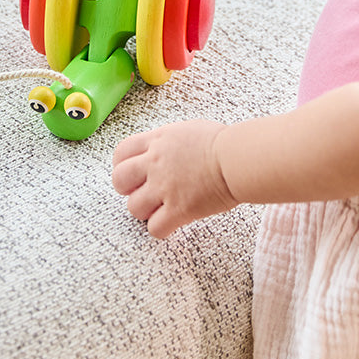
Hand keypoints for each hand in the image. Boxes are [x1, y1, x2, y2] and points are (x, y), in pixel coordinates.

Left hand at [111, 120, 237, 238]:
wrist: (239, 158)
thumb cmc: (223, 143)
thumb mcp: (188, 130)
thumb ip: (169, 141)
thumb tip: (163, 149)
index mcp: (158, 141)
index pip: (121, 152)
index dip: (122, 165)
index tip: (132, 173)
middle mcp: (155, 163)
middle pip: (119, 181)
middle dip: (128, 189)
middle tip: (144, 192)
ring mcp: (165, 187)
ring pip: (134, 207)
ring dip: (146, 211)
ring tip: (162, 209)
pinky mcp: (179, 209)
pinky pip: (155, 228)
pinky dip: (162, 229)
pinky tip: (174, 222)